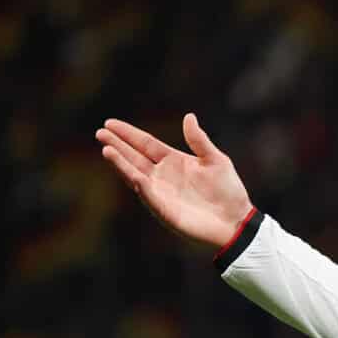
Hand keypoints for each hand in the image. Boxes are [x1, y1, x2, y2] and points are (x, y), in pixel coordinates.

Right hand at [97, 114, 252, 248]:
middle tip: (100, 133)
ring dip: (121, 164)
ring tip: (107, 150)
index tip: (110, 123)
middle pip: (135, 157)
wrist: (237, 221)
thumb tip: (189, 116)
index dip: (129, 134)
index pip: (146, 144)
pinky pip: (150, 196)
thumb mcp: (216, 160)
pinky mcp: (165, 211)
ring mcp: (161, 193)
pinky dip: (141, 186)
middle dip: (118, 145)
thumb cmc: (228, 191)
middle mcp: (163, 176)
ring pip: (136, 175)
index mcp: (174, 161)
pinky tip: (132, 175)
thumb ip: (199, 140)